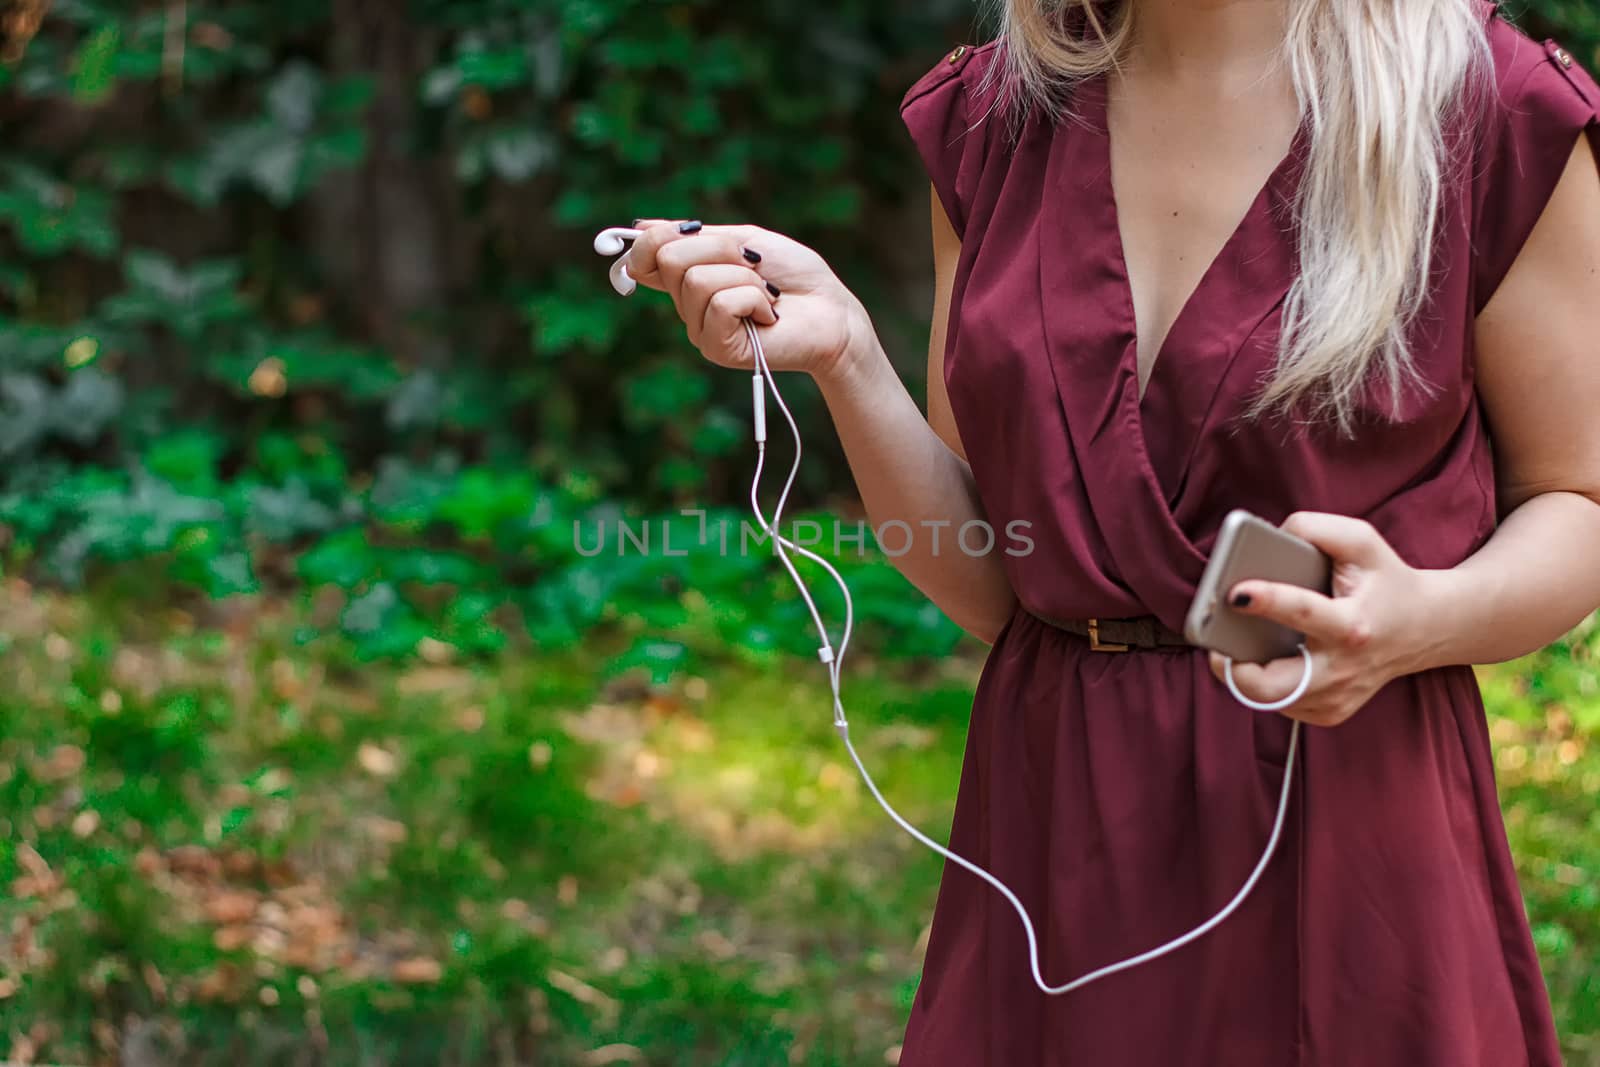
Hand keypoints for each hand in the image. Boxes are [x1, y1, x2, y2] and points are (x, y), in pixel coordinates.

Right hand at [624, 219, 871, 381]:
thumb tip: (640, 227)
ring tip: (766, 293)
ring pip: (697, 279)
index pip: (643, 256)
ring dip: (743, 276)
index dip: (653, 240)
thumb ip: (695, 235)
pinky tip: (768, 314)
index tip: (680, 232)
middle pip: (669, 257)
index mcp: (689, 279)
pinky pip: (720, 303)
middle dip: (719, 248)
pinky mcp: (717, 348)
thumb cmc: (793, 276)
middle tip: (752, 265)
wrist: (831, 312)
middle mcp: (687, 306)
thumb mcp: (743, 240)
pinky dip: (754, 298)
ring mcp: (700, 330)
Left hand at [1206, 511, 1440, 726]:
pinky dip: (1262, 684)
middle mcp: (1343, 668)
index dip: (1267, 602)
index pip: (1304, 614)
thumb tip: (1269, 536)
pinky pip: (1280, 704)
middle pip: (1274, 687)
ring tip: (1233, 646)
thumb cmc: (1384, 581)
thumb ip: (1315, 529)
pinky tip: (1264, 659)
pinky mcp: (1330, 712)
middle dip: (1234, 670)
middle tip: (1216, 644)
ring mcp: (1337, 697)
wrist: (1423, 627)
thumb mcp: (1361, 542)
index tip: (1236, 593)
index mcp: (1352, 624)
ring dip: (1242, 674)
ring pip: (1269, 700)